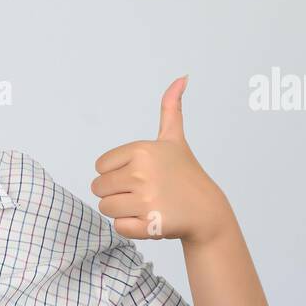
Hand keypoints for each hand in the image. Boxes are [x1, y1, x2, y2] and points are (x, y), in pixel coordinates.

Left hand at [90, 75, 231, 243]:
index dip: (115, 173)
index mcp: (142, 150)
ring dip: (122, 211)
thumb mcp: (175, 139)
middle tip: (142, 192)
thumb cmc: (185, 174)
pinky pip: (118, 227)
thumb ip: (171, 108)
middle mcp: (142, 173)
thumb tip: (182, 77)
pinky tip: (149, 220)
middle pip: (99, 188)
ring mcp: (146, 200)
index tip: (138, 175)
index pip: (100, 167)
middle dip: (116, 193)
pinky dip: (130, 227)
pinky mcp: (149, 225)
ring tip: (146, 205)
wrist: (206, 210)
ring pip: (106, 208)